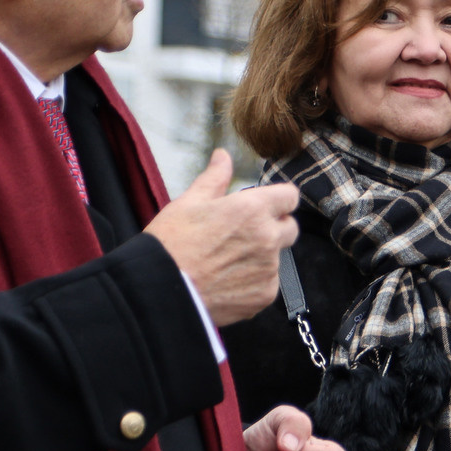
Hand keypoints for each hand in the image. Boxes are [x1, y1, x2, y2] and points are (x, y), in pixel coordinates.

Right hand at [144, 149, 299, 325]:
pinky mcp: (264, 295)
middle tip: (243, 234)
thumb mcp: (188, 203)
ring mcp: (269, 269)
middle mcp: (267, 238)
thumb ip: (214, 178)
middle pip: (290, 228)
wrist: (161, 290)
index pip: (290, 196)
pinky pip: (268, 283)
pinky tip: (227, 281)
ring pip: (277, 257)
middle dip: (274, 227)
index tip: (265, 205)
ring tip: (226, 261)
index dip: (278, 200)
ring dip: (261, 256)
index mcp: (252, 209)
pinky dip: (254, 282)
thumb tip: (223, 156)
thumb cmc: (170, 244)